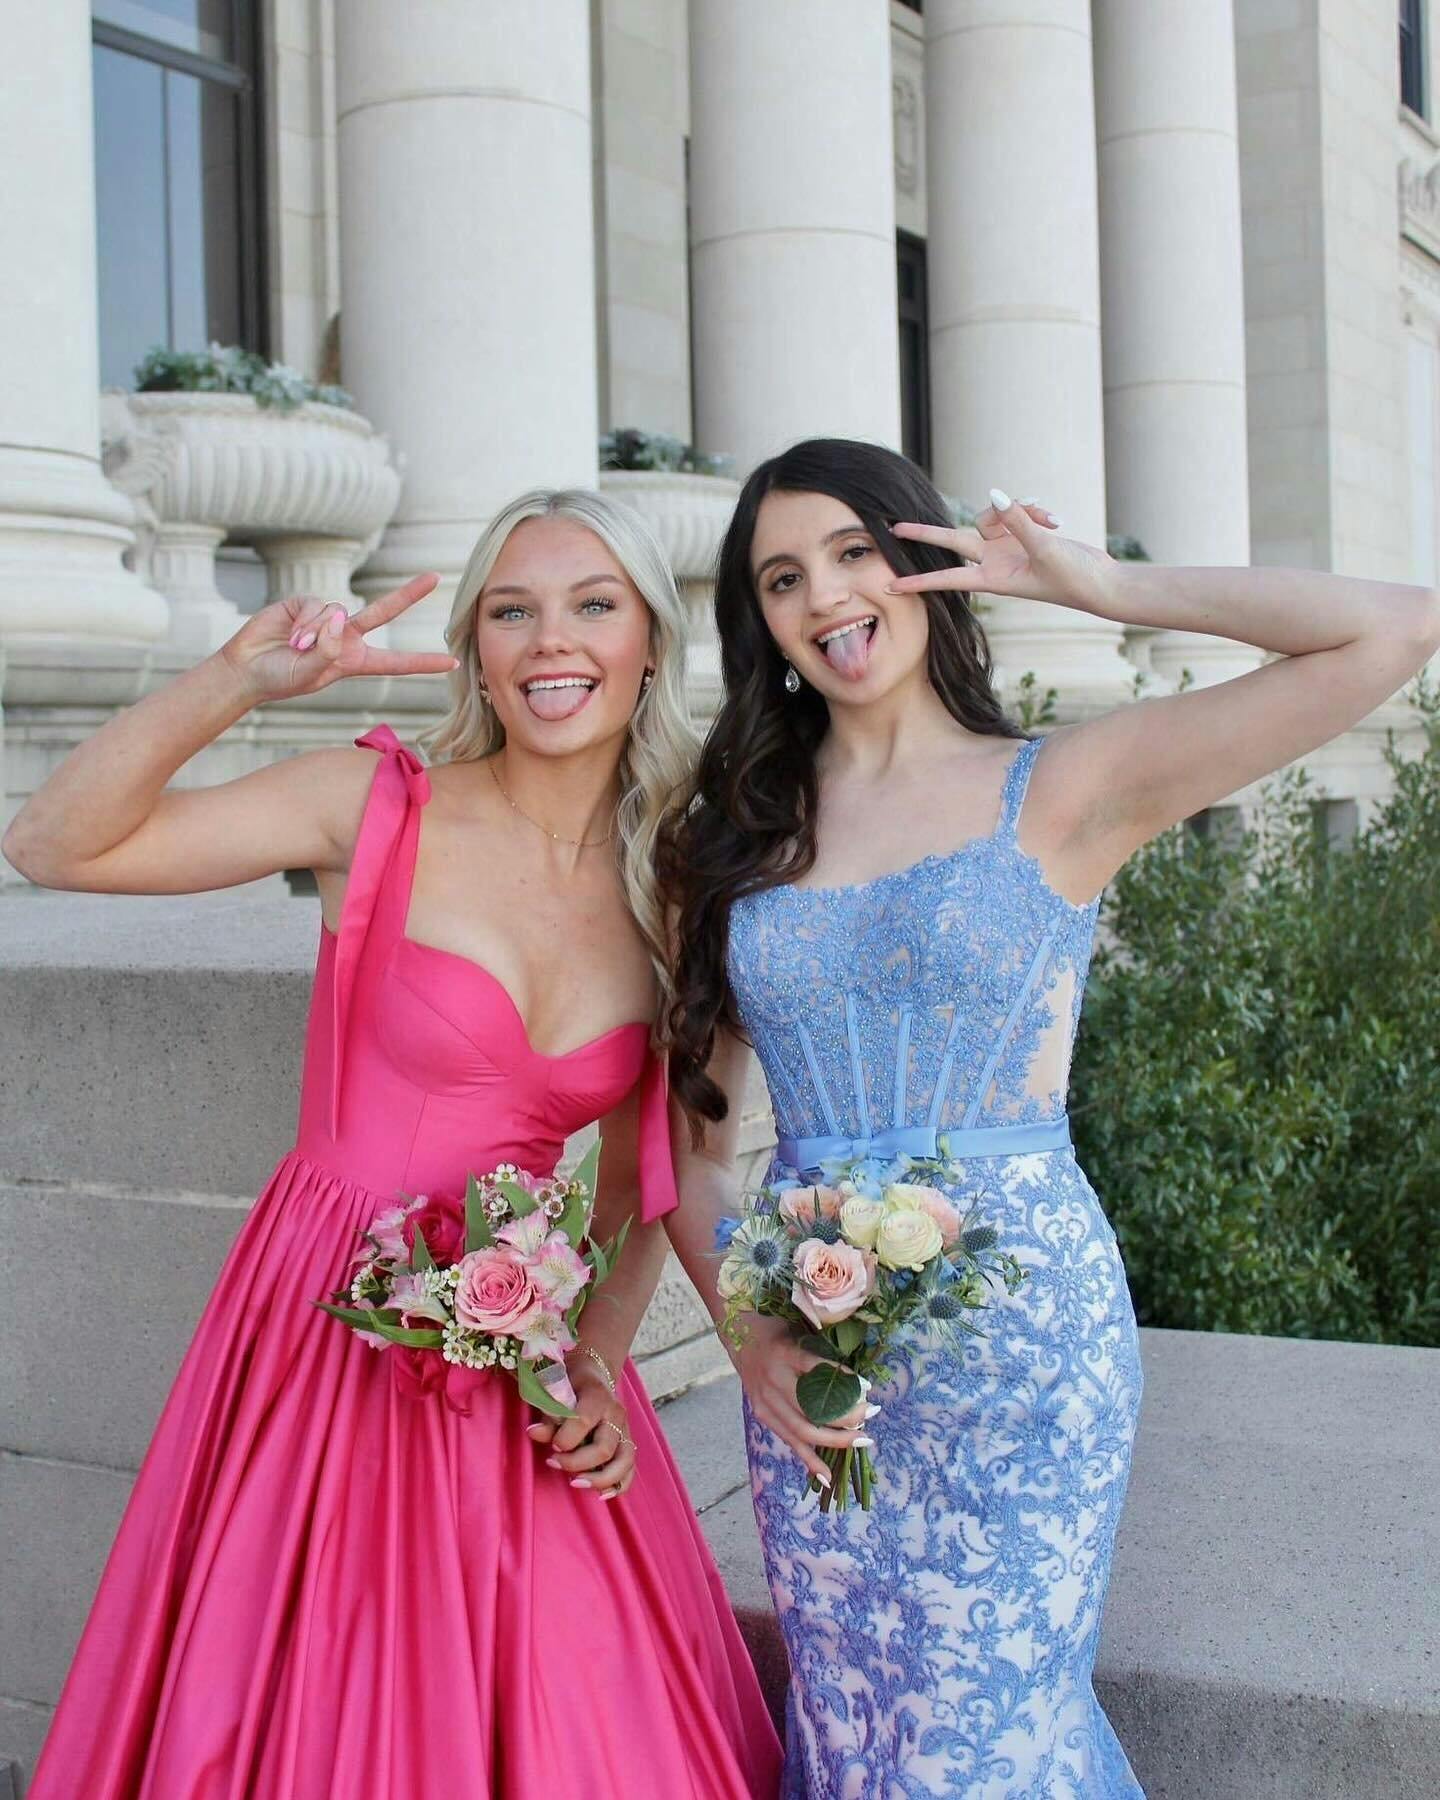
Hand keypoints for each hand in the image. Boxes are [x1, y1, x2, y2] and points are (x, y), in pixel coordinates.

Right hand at [217, 574, 456, 702]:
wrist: (247, 668)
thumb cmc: (281, 679)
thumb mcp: (311, 675)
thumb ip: (329, 650)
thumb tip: (341, 615)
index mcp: (355, 661)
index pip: (396, 662)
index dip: (423, 663)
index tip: (453, 662)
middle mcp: (345, 636)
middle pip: (384, 612)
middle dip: (409, 594)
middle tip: (435, 577)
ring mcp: (327, 618)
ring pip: (337, 612)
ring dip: (316, 633)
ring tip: (296, 648)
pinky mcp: (306, 603)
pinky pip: (317, 606)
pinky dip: (305, 622)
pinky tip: (291, 634)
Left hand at [524, 1360, 636, 1499]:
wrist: (593, 1375)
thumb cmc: (570, 1384)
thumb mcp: (556, 1393)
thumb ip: (547, 1417)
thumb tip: (532, 1433)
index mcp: (597, 1397)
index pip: (585, 1422)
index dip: (566, 1438)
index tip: (552, 1445)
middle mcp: (616, 1414)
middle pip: (604, 1448)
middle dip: (576, 1463)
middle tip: (553, 1462)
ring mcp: (625, 1430)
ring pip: (623, 1462)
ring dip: (599, 1479)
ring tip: (576, 1483)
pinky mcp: (627, 1443)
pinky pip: (630, 1469)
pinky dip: (619, 1485)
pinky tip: (601, 1495)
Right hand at [727, 1315, 875, 1488]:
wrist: (740, 1337)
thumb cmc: (779, 1331)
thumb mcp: (800, 1331)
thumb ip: (822, 1351)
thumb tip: (858, 1378)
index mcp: (784, 1353)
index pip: (816, 1369)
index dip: (842, 1381)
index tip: (867, 1388)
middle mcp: (773, 1380)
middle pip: (810, 1408)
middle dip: (844, 1417)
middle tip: (870, 1415)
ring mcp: (765, 1401)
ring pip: (802, 1429)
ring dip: (835, 1439)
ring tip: (862, 1440)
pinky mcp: (763, 1415)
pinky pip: (790, 1440)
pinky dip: (809, 1460)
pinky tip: (827, 1477)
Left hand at [887, 491, 1118, 617]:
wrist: (1099, 582)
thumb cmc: (1073, 577)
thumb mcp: (1044, 548)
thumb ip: (1018, 521)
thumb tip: (995, 494)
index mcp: (993, 578)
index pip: (947, 578)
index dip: (919, 581)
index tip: (890, 587)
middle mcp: (994, 562)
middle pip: (954, 540)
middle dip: (927, 533)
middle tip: (894, 526)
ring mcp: (1007, 548)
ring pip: (994, 516)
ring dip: (1019, 510)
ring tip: (1051, 519)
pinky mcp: (1023, 536)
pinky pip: (1017, 512)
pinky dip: (1033, 509)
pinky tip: (1055, 517)